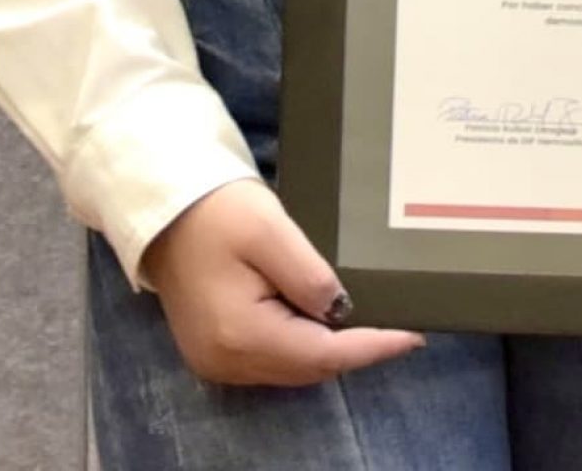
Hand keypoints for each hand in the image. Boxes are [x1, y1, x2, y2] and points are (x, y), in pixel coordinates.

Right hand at [137, 180, 424, 386]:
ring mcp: (217, 360)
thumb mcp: (270, 231)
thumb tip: (341, 309)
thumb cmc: (220, 213)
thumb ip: (308, 274)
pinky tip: (330, 326)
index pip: (320, 354)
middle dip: (356, 352)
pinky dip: (305, 348)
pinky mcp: (215, 349)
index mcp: (240, 334)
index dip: (370, 348)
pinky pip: (272, 359)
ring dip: (332, 352)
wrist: (168, 213)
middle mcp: (226, 360)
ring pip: (291, 368)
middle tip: (401, 330)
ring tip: (376, 328)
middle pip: (307, 367)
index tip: (413, 336)